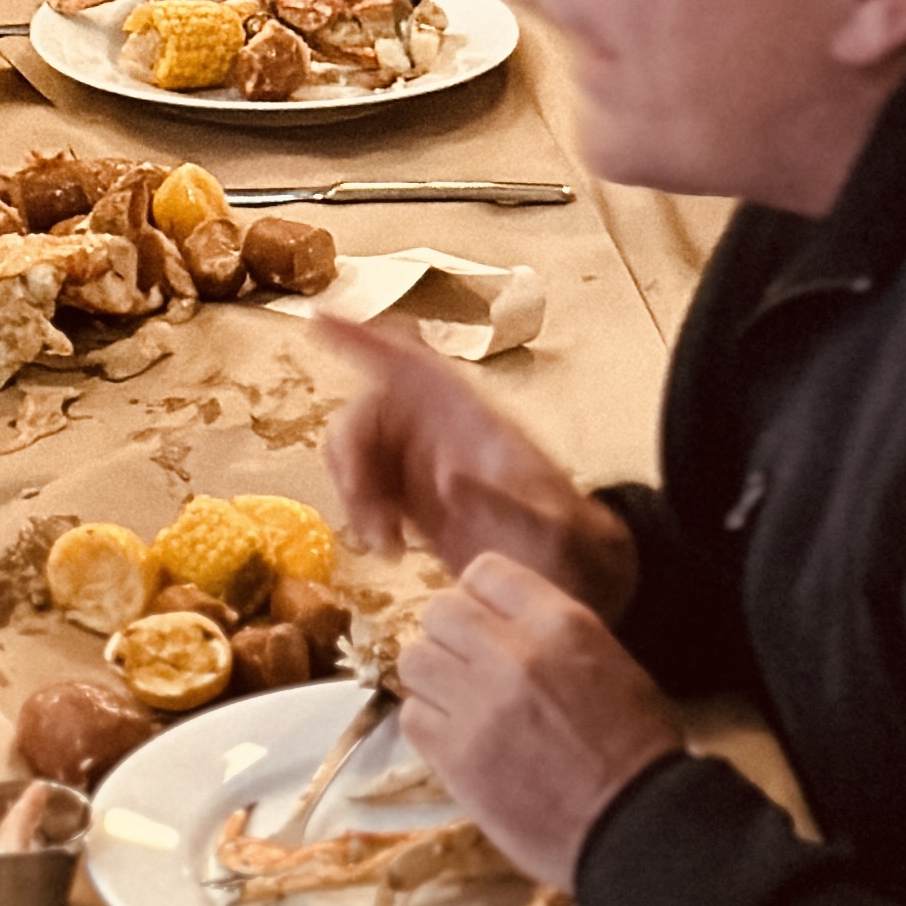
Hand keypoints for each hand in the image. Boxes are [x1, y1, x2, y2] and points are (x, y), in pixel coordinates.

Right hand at [326, 316, 633, 613]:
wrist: (584, 583)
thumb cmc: (576, 547)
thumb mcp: (553, 531)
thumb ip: (507, 505)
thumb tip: (449, 477)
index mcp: (472, 418)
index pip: (411, 362)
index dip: (365, 339)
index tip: (321, 322)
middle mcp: (441, 431)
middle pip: (369, 411)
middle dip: (353, 456)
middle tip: (368, 511)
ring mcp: (425, 465)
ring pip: (360, 452)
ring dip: (355, 492)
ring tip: (385, 542)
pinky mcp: (415, 501)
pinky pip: (367, 489)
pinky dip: (363, 515)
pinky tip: (390, 549)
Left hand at [398, 551, 681, 886]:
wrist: (636, 826)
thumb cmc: (634, 748)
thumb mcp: (609, 660)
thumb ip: (549, 631)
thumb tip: (497, 622)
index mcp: (561, 623)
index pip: (485, 571)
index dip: (480, 597)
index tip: (485, 623)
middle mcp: (514, 653)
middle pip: (440, 610)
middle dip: (450, 636)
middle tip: (468, 667)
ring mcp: (479, 704)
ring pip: (415, 659)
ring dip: (433, 678)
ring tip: (459, 704)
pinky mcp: (456, 756)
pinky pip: (412, 716)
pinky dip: (429, 725)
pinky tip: (457, 739)